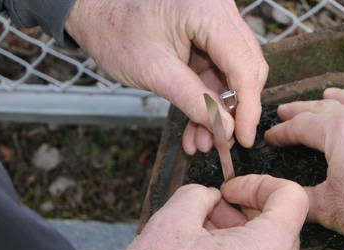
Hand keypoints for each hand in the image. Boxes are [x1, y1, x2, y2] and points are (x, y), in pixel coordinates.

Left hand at [65, 0, 267, 152]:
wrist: (94, 11)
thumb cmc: (115, 30)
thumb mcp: (154, 71)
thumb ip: (193, 100)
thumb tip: (225, 130)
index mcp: (208, 12)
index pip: (244, 65)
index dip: (248, 106)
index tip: (243, 139)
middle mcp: (220, 12)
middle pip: (247, 69)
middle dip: (234, 111)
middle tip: (221, 143)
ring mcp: (216, 22)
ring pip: (234, 75)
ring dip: (219, 110)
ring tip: (201, 141)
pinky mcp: (209, 35)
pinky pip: (218, 72)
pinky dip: (208, 99)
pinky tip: (197, 126)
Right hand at [102, 175, 307, 249]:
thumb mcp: (174, 217)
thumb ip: (202, 195)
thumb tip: (211, 198)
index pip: (292, 198)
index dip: (260, 183)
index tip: (231, 190)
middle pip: (283, 228)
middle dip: (249, 210)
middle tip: (214, 208)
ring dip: (244, 236)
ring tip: (203, 234)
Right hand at [265, 86, 343, 241]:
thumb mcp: (329, 208)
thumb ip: (304, 199)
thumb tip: (288, 198)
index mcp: (339, 131)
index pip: (303, 126)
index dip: (284, 132)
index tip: (272, 136)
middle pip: (329, 107)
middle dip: (305, 109)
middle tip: (289, 111)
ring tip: (331, 95)